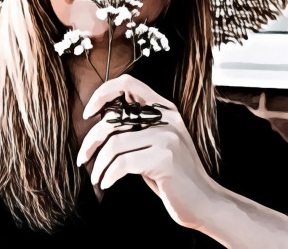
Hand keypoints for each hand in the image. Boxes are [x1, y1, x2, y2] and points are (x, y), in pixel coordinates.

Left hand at [76, 74, 219, 229]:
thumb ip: (134, 129)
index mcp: (163, 109)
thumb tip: (96, 125)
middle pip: (113, 119)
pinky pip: (122, 163)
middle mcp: (167, 118)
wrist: (204, 203)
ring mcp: (167, 138)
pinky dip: (108, 175)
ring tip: (96, 177)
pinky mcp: (165, 159)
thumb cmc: (171, 177)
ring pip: (114, 144)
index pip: (127, 84)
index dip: (102, 94)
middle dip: (91, 141)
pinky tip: (106, 184)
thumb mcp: (154, 145)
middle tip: (82, 158)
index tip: (88, 114)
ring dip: (98, 164)